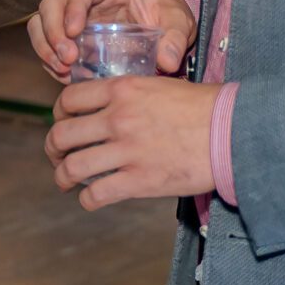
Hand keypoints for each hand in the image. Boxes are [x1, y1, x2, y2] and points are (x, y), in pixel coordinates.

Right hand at [26, 0, 196, 83]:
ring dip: (45, 47)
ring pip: (42, 23)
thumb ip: (176, 39)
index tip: (74, 32)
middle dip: (52, 32)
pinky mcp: (70, 36)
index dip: (72, 8)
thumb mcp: (179, 23)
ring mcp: (74, 15)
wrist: (165, 29)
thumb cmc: (168, 16)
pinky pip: (48, 44)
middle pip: (51, 4)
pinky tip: (65, 76)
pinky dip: (51, 61)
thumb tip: (167, 61)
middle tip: (67, 58)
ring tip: (62, 69)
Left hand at [45, 76, 221, 210]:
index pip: (68, 100)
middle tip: (57, 156)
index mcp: (121, 90)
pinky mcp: (138, 181)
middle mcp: (117, 118)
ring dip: (63, 177)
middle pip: (62, 135)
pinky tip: (91, 198)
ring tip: (65, 181)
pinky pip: (96, 194)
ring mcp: (126, 151)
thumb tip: (109, 105)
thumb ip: (129, 94)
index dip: (59, 114)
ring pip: (72, 167)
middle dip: (53, 148)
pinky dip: (87, 199)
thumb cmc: (202, 108)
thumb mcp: (159, 85)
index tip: (63, 123)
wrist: (231, 132)